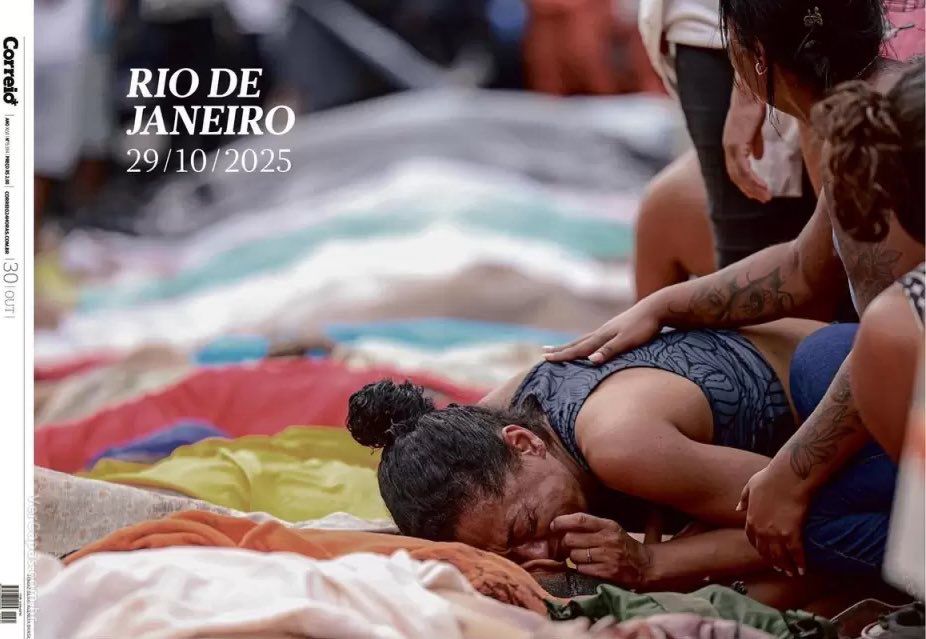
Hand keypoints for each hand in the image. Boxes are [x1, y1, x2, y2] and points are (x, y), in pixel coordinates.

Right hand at [544, 298, 662, 363]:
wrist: (657, 308)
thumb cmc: (644, 326)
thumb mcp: (627, 341)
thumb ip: (610, 351)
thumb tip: (591, 361)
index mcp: (602, 336)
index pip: (578, 349)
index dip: (562, 355)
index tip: (545, 359)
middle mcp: (602, 332)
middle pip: (577, 343)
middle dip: (560, 350)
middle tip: (544, 353)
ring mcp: (608, 329)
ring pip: (584, 339)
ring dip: (571, 345)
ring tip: (560, 348)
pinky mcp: (616, 329)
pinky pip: (595, 338)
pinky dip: (585, 342)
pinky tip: (589, 344)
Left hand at [552, 513, 651, 587]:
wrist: (644, 565)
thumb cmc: (622, 545)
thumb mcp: (611, 529)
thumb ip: (590, 526)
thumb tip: (563, 525)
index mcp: (608, 526)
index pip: (580, 520)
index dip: (563, 521)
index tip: (554, 525)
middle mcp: (607, 540)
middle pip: (571, 539)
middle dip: (567, 543)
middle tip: (571, 546)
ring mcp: (607, 557)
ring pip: (574, 555)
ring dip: (574, 557)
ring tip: (583, 557)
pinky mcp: (607, 572)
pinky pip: (581, 569)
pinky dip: (581, 568)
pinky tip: (589, 566)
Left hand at [723, 81, 770, 202]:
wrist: (751, 93)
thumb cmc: (754, 107)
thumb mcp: (755, 129)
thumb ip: (755, 144)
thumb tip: (758, 158)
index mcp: (732, 145)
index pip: (736, 170)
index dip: (746, 182)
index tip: (757, 191)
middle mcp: (728, 148)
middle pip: (736, 177)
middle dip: (749, 189)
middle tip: (763, 199)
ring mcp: (731, 147)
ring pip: (739, 176)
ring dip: (753, 188)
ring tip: (766, 196)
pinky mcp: (736, 145)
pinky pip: (743, 169)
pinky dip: (752, 179)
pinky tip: (763, 186)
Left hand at [737, 464, 811, 576]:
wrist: (788, 477)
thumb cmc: (770, 478)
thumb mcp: (750, 486)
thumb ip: (744, 498)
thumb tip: (737, 508)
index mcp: (751, 519)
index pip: (752, 540)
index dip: (759, 548)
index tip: (765, 552)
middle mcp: (761, 530)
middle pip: (766, 552)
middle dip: (772, 561)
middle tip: (779, 568)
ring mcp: (776, 534)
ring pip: (780, 556)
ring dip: (786, 566)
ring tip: (791, 572)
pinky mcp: (792, 534)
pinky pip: (796, 554)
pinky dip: (800, 563)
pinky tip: (803, 570)